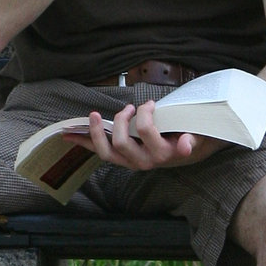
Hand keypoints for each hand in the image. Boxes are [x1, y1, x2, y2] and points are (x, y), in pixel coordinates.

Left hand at [86, 100, 223, 171]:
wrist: (186, 152)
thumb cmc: (189, 138)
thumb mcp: (197, 137)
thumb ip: (192, 140)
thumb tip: (186, 144)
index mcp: (162, 154)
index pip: (146, 132)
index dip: (144, 115)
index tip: (150, 103)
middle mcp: (144, 161)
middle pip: (121, 142)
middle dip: (121, 120)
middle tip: (130, 107)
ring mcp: (130, 161)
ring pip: (106, 152)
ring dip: (96, 133)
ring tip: (94, 115)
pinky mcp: (122, 159)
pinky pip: (101, 152)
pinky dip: (84, 143)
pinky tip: (68, 136)